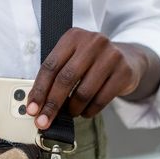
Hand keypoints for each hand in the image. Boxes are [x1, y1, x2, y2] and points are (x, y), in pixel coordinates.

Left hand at [25, 30, 159, 129]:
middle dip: (52, 104)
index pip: (50, 66)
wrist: (127, 59)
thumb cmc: (92, 62)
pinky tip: (86, 112)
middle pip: (65, 79)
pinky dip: (89, 111)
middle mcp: (92, 42)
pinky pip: (101, 99)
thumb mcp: (72, 59)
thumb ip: (55, 77)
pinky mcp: (123, 71)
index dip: (39, 90)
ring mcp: (111, 56)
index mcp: (73, 37)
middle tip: (44, 121)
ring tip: (71, 112)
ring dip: (73, 109)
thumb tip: (36, 105)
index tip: (31, 109)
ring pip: (83, 92)